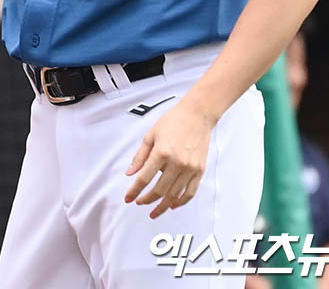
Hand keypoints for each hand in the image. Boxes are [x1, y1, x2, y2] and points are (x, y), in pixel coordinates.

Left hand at [124, 100, 215, 218]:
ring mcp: (190, 168)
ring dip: (163, 206)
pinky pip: (190, 192)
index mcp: (162, 153)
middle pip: (159, 190)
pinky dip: (181, 202)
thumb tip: (131, 173)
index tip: (128, 198)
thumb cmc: (173, 122)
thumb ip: (140, 156)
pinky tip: (173, 205)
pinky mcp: (200, 171)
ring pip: (174, 195)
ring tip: (154, 211)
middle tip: (139, 203)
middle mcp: (177, 163)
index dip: (134, 191)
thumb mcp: (151, 135)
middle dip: (147, 200)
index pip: (144, 178)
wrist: (197, 116)